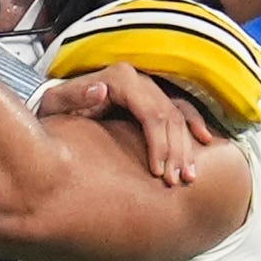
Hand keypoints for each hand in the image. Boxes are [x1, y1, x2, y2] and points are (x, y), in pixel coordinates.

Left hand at [37, 64, 211, 186]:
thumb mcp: (55, 103)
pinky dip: (194, 125)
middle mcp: (137, 79)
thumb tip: (101, 90)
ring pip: (177, 116)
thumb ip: (74, 97)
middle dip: (175, 152)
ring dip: (185, 147)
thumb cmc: (54, 109)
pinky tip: (205, 142)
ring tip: (188, 176)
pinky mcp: (151, 97)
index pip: (150, 113)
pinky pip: (181, 108)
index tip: (158, 173)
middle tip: (176, 182)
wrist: (56, 106)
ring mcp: (147, 87)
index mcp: (118, 79)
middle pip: (167, 116)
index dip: (157, 144)